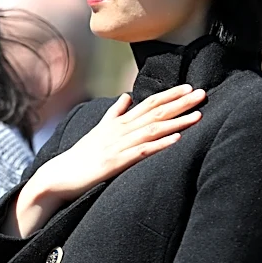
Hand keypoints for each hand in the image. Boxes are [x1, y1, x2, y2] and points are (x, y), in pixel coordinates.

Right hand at [7, 84, 205, 236]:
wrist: (59, 175)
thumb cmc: (81, 154)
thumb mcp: (99, 129)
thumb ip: (115, 113)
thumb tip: (126, 96)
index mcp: (120, 121)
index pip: (150, 103)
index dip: (171, 94)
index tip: (190, 87)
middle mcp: (121, 129)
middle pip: (156, 112)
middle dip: (181, 102)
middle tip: (202, 93)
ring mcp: (119, 145)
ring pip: (153, 129)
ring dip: (177, 121)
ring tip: (198, 115)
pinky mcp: (115, 162)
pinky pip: (142, 152)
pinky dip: (160, 144)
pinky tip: (176, 140)